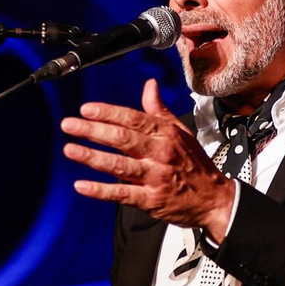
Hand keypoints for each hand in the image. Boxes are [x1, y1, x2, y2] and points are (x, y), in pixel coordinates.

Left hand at [62, 79, 236, 240]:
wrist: (215, 200)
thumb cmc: (196, 165)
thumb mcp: (182, 132)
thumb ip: (160, 110)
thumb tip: (149, 86)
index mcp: (167, 135)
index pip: (134, 119)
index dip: (108, 113)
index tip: (87, 109)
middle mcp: (161, 153)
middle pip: (122, 139)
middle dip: (93, 131)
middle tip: (69, 125)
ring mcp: (155, 177)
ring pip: (119, 165)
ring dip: (92, 157)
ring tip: (70, 150)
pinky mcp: (151, 200)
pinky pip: (122, 194)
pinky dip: (101, 191)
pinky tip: (82, 186)